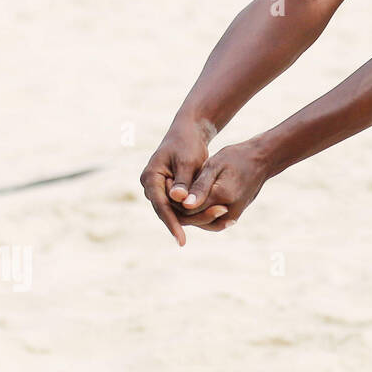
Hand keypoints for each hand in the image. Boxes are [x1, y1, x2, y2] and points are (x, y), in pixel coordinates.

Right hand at [141, 118, 222, 245]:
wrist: (189, 132)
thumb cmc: (187, 143)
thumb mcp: (187, 161)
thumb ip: (184, 181)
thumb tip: (178, 200)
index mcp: (150, 177)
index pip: (161, 206)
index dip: (172, 224)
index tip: (182, 239)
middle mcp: (151, 186)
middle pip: (168, 211)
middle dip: (190, 219)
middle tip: (216, 219)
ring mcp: (159, 189)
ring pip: (176, 210)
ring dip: (196, 214)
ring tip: (221, 214)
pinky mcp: (170, 190)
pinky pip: (181, 205)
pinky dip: (196, 208)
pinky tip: (214, 212)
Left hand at [172, 139, 269, 233]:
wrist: (262, 161)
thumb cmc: (237, 158)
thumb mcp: (215, 165)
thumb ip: (200, 186)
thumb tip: (186, 205)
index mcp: (222, 196)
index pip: (188, 209)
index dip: (174, 198)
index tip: (166, 182)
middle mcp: (228, 210)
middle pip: (194, 218)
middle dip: (179, 206)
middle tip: (171, 188)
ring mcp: (233, 215)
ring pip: (202, 222)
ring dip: (189, 212)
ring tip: (180, 194)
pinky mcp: (234, 216)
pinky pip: (212, 221)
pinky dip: (200, 213)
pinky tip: (192, 200)